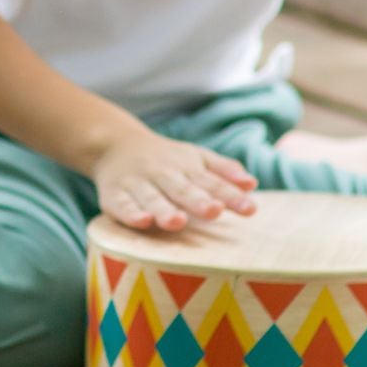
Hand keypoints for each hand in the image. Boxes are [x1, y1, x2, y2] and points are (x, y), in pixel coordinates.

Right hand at [94, 127, 256, 231]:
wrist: (114, 144)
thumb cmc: (165, 158)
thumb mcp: (195, 157)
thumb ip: (223, 170)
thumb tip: (252, 184)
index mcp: (187, 168)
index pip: (212, 183)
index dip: (230, 196)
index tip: (250, 209)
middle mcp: (163, 175)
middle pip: (182, 189)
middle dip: (197, 201)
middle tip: (214, 211)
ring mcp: (138, 184)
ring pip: (152, 198)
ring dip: (164, 210)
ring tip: (177, 222)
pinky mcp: (114, 195)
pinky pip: (122, 205)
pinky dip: (130, 213)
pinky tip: (142, 221)